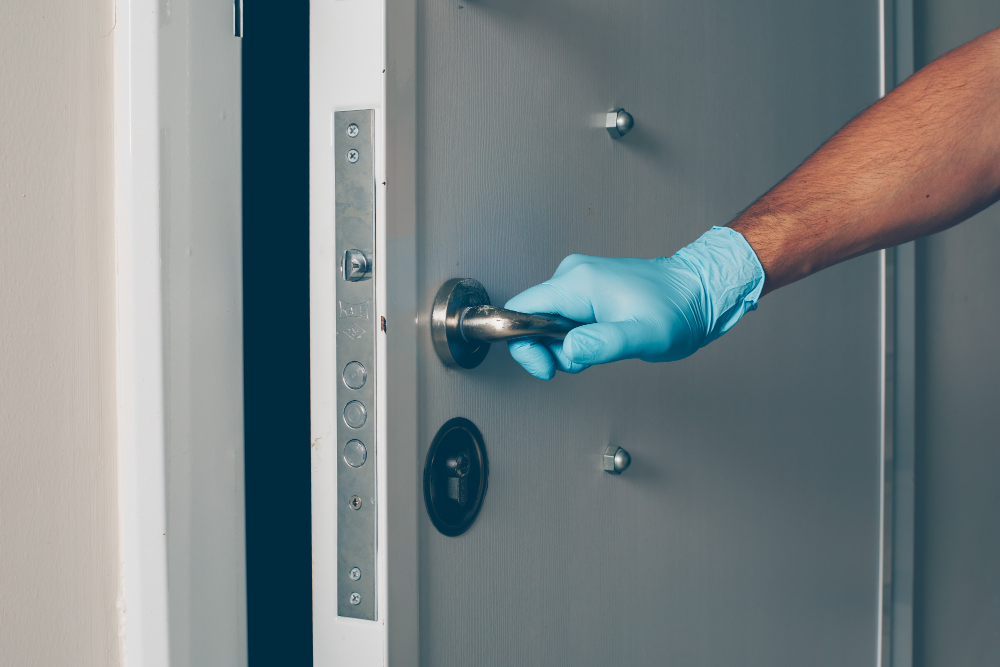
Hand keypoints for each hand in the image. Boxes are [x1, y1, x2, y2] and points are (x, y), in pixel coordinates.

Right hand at [504, 226, 764, 379]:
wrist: (700, 291)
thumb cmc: (677, 310)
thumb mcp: (643, 336)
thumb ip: (602, 344)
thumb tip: (568, 350)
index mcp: (578, 282)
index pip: (520, 310)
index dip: (522, 343)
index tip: (546, 367)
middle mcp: (572, 274)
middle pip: (530, 318)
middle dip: (548, 349)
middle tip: (583, 361)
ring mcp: (579, 279)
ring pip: (546, 320)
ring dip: (564, 345)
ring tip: (600, 348)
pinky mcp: (586, 288)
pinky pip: (562, 316)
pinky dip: (574, 336)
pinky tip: (600, 339)